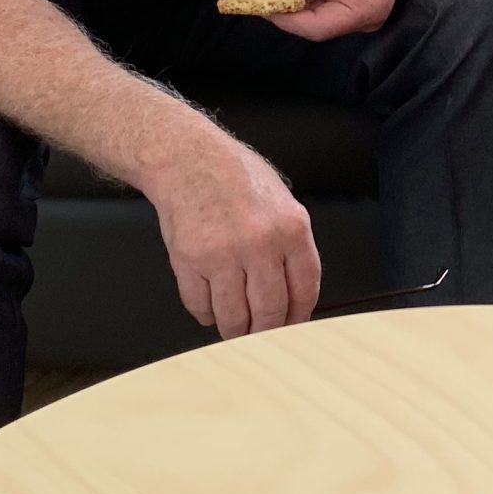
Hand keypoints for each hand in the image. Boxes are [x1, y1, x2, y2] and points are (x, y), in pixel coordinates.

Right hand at [141, 119, 321, 336]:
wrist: (187, 160)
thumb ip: (292, 245)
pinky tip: (212, 307)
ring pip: (234, 317)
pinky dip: (207, 314)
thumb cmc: (235, 176)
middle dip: (267, 331)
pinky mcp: (188, 261)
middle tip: (262, 334)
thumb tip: (297, 294)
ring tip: (236, 327)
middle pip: (270, 312)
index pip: (304, 290)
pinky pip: (200, 306)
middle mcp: (259, 244)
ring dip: (236, 330)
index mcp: (291, 229)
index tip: (293, 326)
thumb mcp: (282, 202)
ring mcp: (221, 255)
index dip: (299, 316)